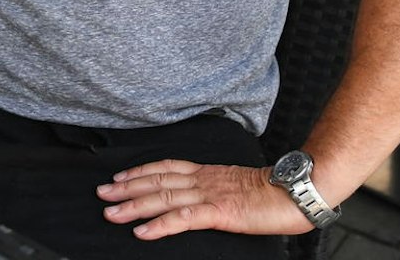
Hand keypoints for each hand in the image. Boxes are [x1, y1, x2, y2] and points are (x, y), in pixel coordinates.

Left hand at [95, 160, 311, 240]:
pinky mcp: (218, 212)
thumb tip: (199, 199)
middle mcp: (203, 180)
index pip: (166, 167)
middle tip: (102, 193)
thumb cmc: (273, 194)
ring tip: (110, 213)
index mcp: (207, 173)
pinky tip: (142, 232)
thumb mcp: (236, 187)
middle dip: (126, 188)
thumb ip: (215, 189)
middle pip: (156, 181)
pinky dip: (159, 225)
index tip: (119, 177)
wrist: (297, 192)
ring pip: (163, 198)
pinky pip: (182, 218)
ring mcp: (209, 195)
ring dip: (133, 205)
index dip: (139, 172)